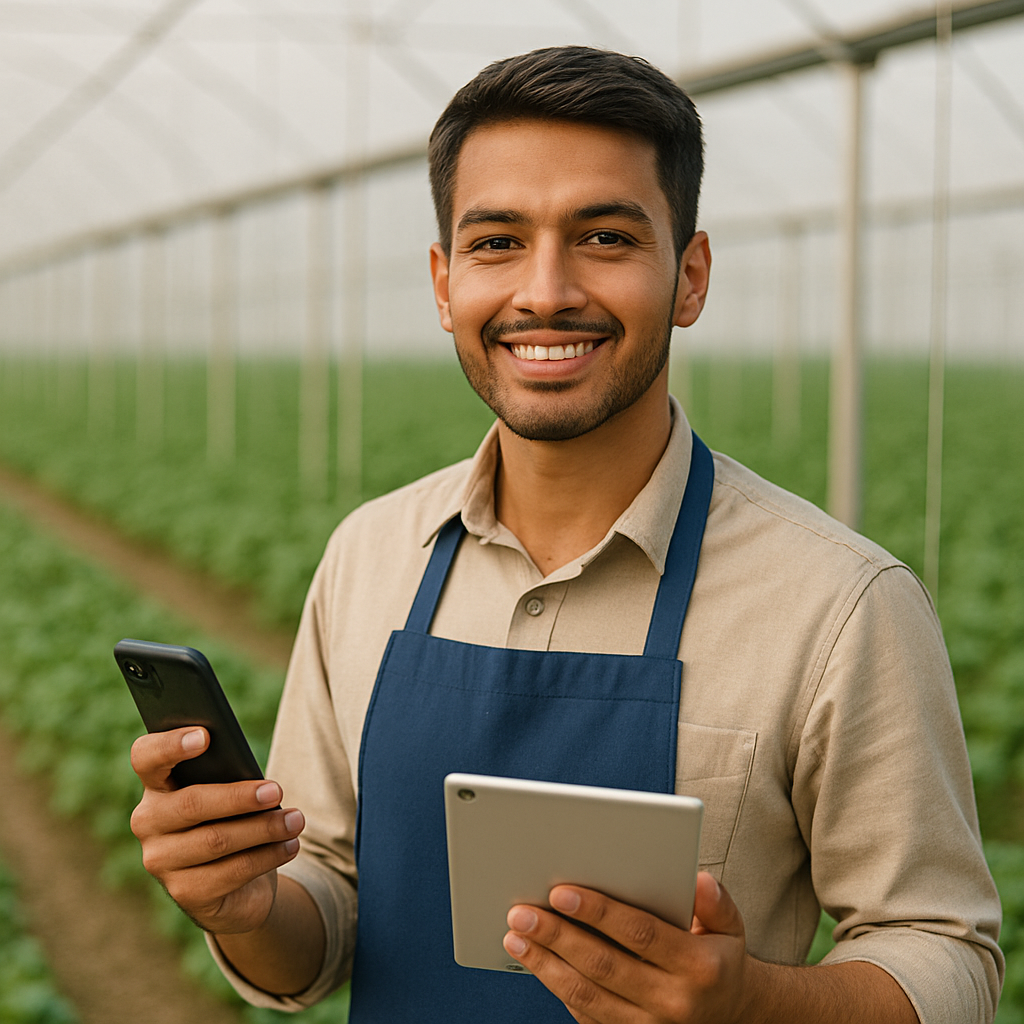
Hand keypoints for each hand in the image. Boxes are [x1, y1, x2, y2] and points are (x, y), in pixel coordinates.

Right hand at [129, 727, 304, 934]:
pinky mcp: (185, 893)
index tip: (205, 736)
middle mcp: (149, 822)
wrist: (234, 883)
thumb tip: (260, 782)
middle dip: (239, 797)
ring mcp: (161, 861)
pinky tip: (289, 846)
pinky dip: (267, 856)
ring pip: (215, 841)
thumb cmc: (232, 819)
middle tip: (277, 790)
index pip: (146, 757)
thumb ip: (231, 778)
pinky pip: (230, 872)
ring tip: (296, 820)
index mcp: (157, 785)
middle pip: (190, 804)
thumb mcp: (230, 792)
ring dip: (263, 829)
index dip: (170, 745)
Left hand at [502, 872, 753, 1023]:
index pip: (640, 933)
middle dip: (557, 936)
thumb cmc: (720, 959)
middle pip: (603, 965)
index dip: (599, 911)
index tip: (561, 891)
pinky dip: (557, 988)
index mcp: (698, 966)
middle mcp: (672, 1002)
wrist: (732, 1018)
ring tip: (515, 937)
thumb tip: (698, 881)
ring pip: (587, 996)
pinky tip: (536, 963)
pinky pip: (586, 1016)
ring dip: (545, 965)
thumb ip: (716, 902)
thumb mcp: (730, 927)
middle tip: (522, 912)